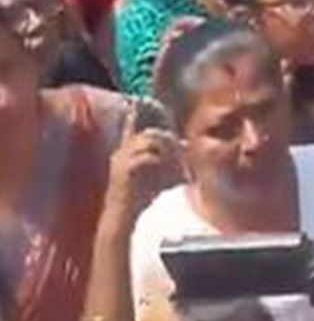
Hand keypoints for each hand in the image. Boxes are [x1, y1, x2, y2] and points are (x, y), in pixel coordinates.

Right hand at [104, 114, 182, 228]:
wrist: (123, 219)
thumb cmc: (141, 197)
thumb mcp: (159, 174)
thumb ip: (170, 159)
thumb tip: (186, 145)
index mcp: (127, 151)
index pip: (131, 127)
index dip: (135, 114)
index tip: (136, 102)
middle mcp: (121, 153)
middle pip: (149, 133)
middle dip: (169, 141)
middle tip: (183, 150)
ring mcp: (120, 161)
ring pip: (148, 141)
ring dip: (167, 150)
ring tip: (177, 163)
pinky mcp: (122, 171)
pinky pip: (146, 158)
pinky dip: (159, 162)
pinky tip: (165, 171)